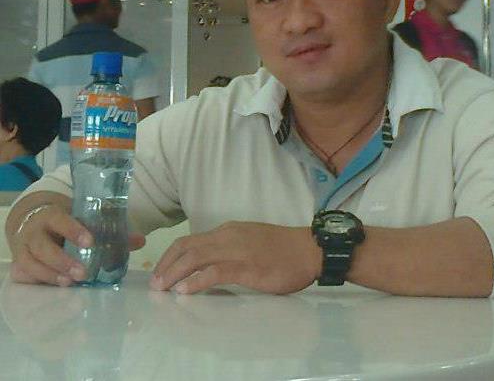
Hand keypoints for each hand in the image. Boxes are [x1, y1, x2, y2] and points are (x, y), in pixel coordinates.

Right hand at [10, 206, 145, 286]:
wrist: (31, 221)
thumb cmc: (64, 221)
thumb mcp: (82, 220)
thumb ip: (110, 230)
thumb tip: (140, 240)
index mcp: (51, 215)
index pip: (60, 220)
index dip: (74, 230)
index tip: (90, 241)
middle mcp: (33, 232)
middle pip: (43, 247)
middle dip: (63, 261)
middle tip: (83, 273)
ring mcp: (23, 250)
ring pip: (32, 264)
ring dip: (51, 276)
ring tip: (70, 283)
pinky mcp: (19, 265)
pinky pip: (25, 276)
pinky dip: (39, 282)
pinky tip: (56, 287)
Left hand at [150, 222, 320, 294]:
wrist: (310, 249)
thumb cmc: (284, 249)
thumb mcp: (251, 242)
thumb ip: (231, 249)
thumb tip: (210, 265)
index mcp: (229, 230)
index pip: (190, 240)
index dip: (171, 256)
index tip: (161, 272)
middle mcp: (228, 236)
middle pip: (187, 247)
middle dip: (166, 265)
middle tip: (154, 284)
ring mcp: (237, 250)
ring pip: (196, 257)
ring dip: (174, 273)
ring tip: (162, 288)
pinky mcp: (247, 267)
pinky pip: (214, 272)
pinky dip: (196, 281)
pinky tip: (185, 291)